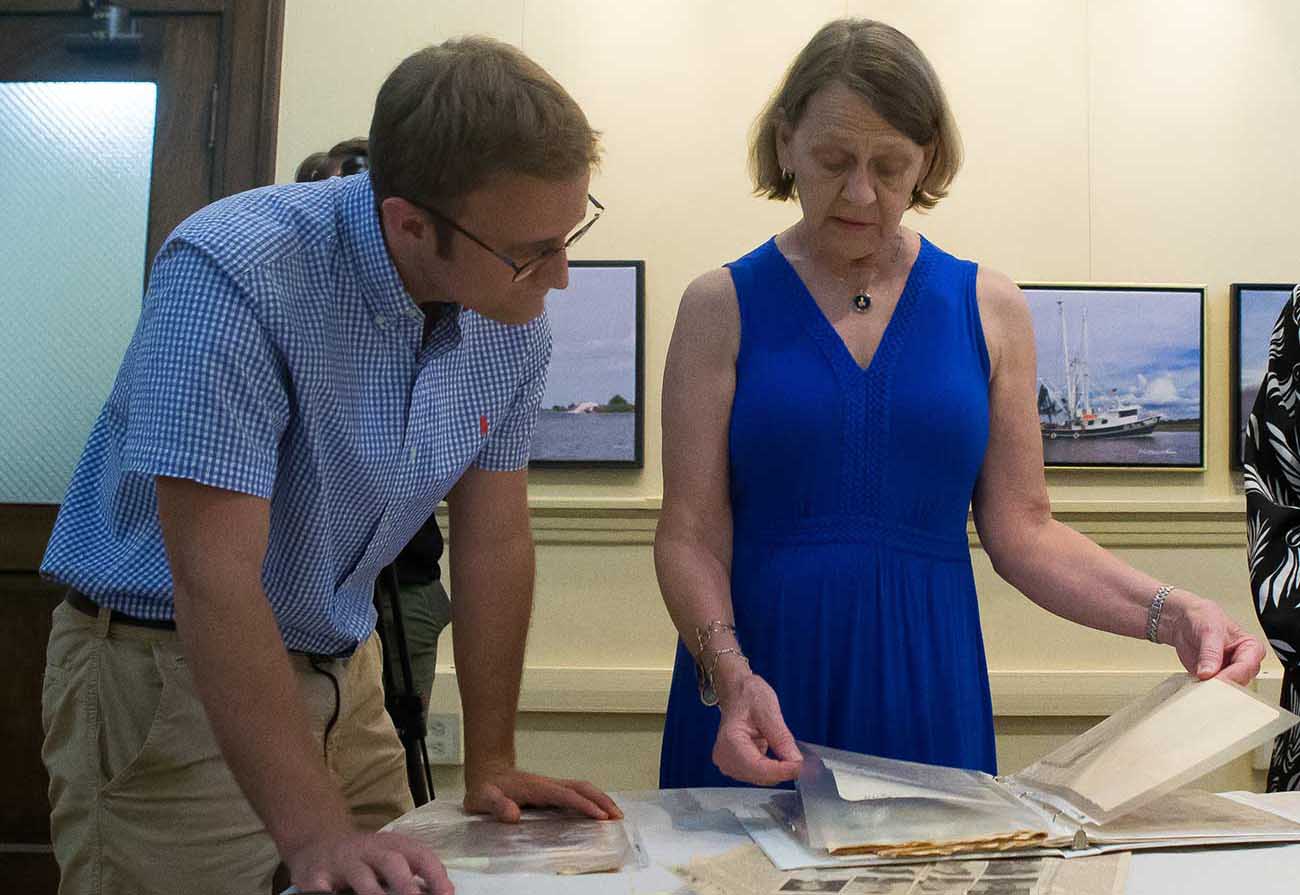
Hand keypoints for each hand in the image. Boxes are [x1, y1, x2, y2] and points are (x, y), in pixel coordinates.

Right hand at [285, 828, 451, 894]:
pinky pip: (323, 888)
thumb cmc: (363, 859)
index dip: (436, 875)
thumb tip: (446, 892)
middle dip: (406, 884)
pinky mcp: (316, 875)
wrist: (316, 843)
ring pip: (360, 875)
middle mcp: (369, 849)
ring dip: (373, 893)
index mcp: (393, 845)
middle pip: (391, 861)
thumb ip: (413, 872)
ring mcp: (342, 861)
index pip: (420, 855)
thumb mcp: (389, 858)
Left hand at [463, 764, 622, 823]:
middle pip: (582, 787)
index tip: (600, 816)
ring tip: (616, 815)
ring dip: (601, 799)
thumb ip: (496, 805)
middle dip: (601, 800)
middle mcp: (549, 784)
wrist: (487, 773)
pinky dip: (593, 801)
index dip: (584, 805)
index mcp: (536, 787)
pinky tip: (599, 813)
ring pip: (583, 789)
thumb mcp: (483, 798)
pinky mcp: (553, 791)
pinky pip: (577, 794)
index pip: (565, 795)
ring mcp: (552, 786)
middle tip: (617, 816)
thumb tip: (513, 816)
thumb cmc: (486, 788)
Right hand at [712, 671, 802, 784]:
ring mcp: (729, 764)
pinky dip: (774, 769)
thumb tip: (795, 761)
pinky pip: (760, 775)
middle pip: (759, 776)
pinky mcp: (737, 766)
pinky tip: (781, 759)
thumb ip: (781, 738)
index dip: (781, 771)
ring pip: (761, 779)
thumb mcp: (768, 710)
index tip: (801, 767)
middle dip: (782, 771)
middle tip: (804, 763)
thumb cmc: (748, 696)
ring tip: (791, 756)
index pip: (757, 767)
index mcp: (729, 741)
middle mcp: (725, 757)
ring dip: (779, 771)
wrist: (737, 692)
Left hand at [1163, 590, 1266, 684]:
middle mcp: (1242, 662)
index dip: (1233, 675)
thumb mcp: (1209, 630)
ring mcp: (1227, 671)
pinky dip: (1203, 691)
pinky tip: (1195, 689)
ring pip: (1226, 689)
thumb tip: (1208, 673)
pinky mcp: (1212, 678)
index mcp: (1251, 647)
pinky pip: (1211, 690)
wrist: (1182, 620)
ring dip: (1213, 690)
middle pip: (1240, 681)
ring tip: (1201, 687)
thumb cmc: (1202, 617)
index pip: (1248, 666)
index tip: (1217, 678)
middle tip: (1208, 686)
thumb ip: (1210, 652)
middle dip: (1224, 686)